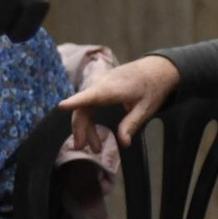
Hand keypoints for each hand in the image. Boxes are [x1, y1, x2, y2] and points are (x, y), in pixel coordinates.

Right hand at [59, 55, 178, 147]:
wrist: (155, 69)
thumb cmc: (152, 88)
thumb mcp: (146, 108)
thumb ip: (132, 124)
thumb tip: (123, 143)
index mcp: (113, 88)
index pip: (91, 95)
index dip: (76, 101)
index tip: (62, 106)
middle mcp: (101, 84)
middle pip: (82, 108)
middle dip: (80, 129)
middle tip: (82, 149)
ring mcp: (98, 84)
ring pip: (83, 108)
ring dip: (85, 127)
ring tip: (95, 148)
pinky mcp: (98, 87)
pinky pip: (87, 104)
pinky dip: (88, 120)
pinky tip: (94, 134)